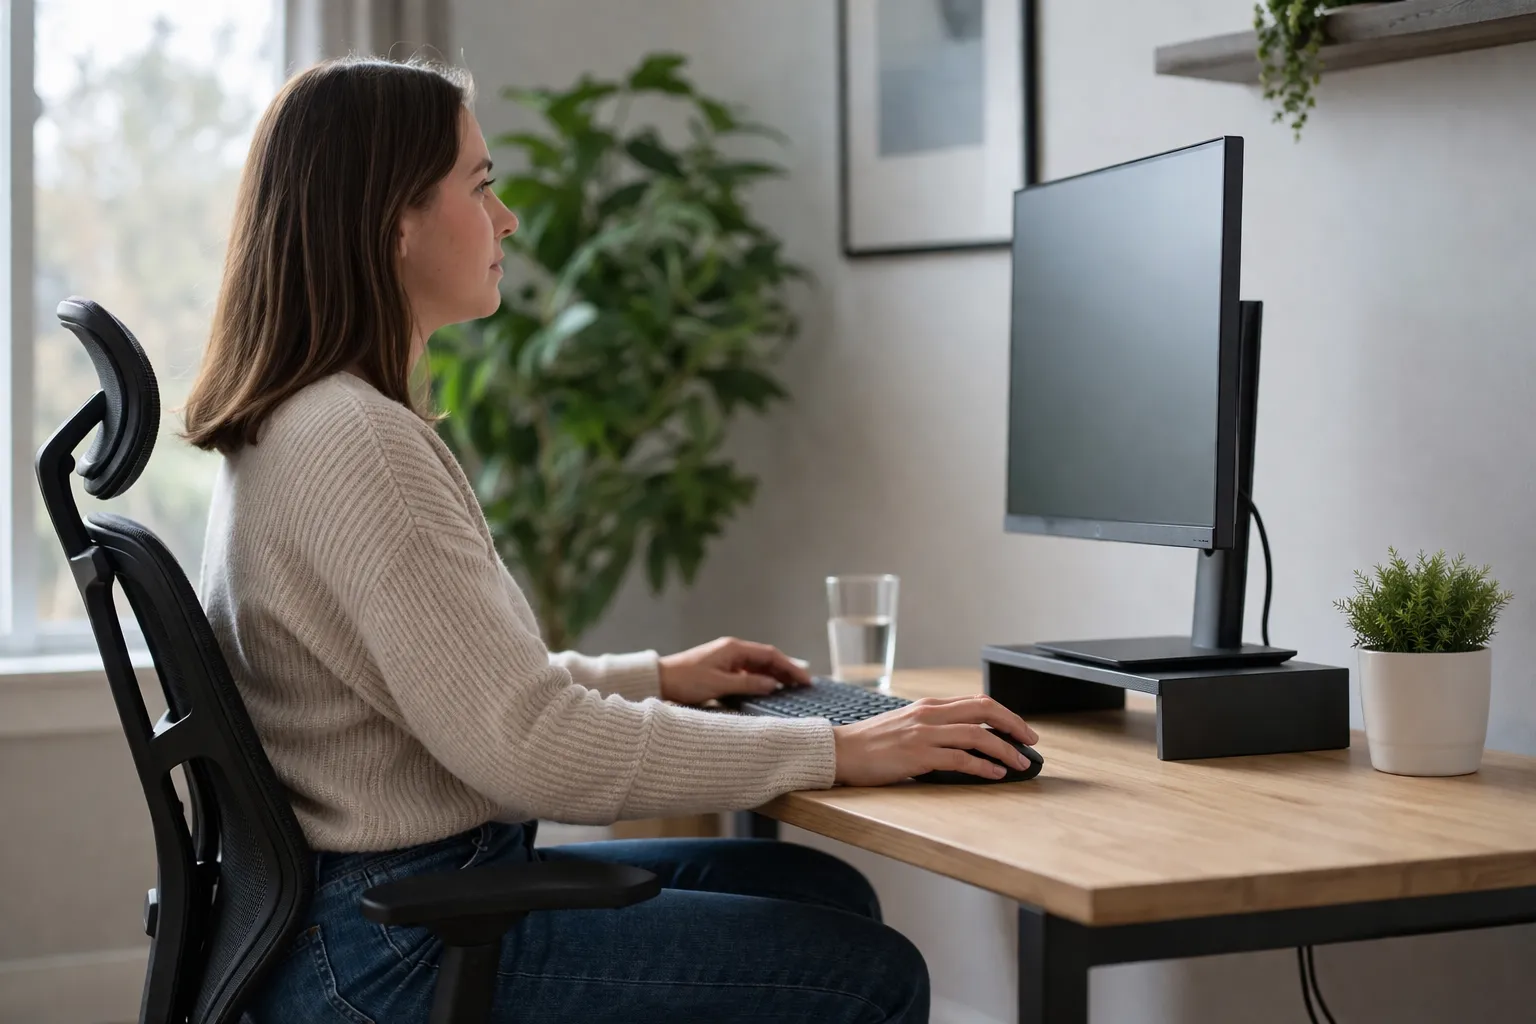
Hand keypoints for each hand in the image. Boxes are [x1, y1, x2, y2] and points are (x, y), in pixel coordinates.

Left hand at [658, 637, 810, 705]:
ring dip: (774, 675)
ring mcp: (726, 658)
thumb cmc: (686, 681)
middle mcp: (733, 650)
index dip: (790, 667)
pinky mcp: (720, 668)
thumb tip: (772, 684)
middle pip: (767, 658)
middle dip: (786, 670)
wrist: (660, 680)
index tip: (805, 680)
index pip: (770, 655)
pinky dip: (761, 679)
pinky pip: (747, 672)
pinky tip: (768, 689)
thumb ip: (748, 684)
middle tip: (804, 685)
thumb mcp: (719, 685)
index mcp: (734, 649)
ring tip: (791, 688)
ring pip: (758, 665)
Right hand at [832, 695, 1038, 785]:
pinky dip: (983, 766)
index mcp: (928, 705)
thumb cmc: (870, 743)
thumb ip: (932, 727)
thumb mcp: (905, 725)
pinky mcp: (918, 755)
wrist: (840, 751)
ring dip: (1005, 749)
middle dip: (1014, 724)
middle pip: (984, 709)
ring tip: (1021, 763)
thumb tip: (963, 741)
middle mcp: (929, 714)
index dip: (1004, 713)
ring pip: (977, 734)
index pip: (977, 701)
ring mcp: (924, 733)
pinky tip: (996, 774)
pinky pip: (960, 758)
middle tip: (1031, 741)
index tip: (1020, 728)